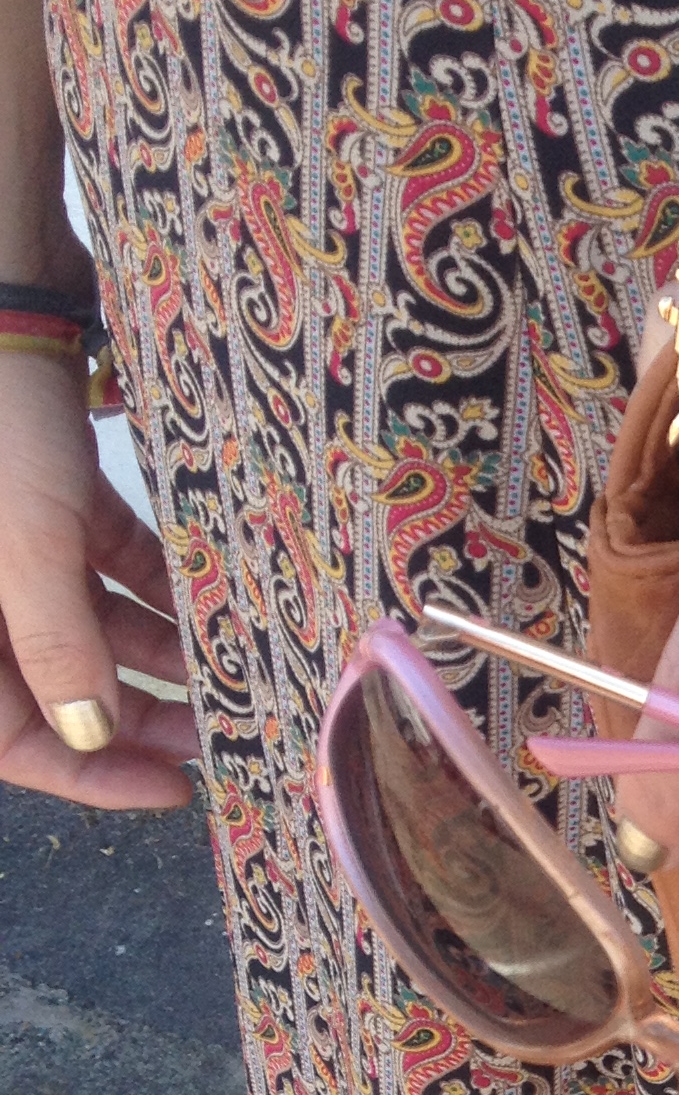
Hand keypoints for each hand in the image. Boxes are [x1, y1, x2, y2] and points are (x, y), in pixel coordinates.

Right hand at [0, 325, 197, 809]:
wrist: (3, 305)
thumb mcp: (22, 547)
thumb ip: (55, 642)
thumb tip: (89, 731)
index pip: (10, 742)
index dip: (89, 775)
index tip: (175, 788)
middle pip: (63, 692)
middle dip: (143, 718)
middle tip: (226, 733)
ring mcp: (16, 551)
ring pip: (96, 630)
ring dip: (164, 655)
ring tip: (240, 670)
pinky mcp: (53, 503)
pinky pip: (111, 568)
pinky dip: (162, 589)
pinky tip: (221, 602)